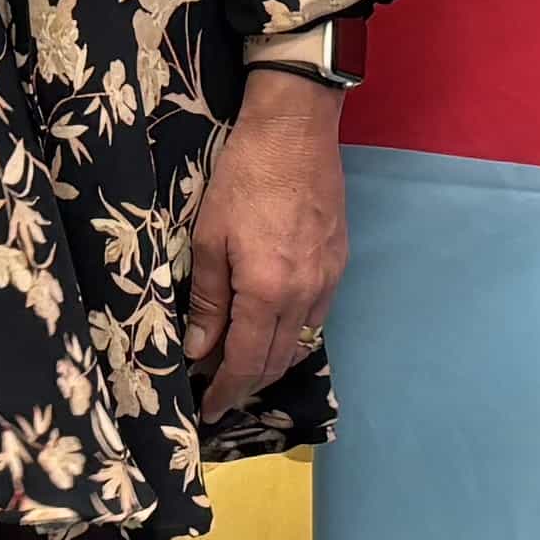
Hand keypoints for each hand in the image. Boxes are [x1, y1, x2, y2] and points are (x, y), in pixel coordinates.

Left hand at [186, 72, 348, 414]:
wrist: (295, 129)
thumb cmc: (242, 177)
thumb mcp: (209, 236)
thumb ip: (207, 299)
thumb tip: (200, 350)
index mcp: (268, 291)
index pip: (248, 362)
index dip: (227, 391)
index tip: (208, 409)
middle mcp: (305, 295)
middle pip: (279, 360)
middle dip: (249, 383)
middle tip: (219, 391)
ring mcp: (328, 279)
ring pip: (301, 341)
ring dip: (273, 361)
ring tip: (243, 364)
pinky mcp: (339, 262)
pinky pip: (317, 316)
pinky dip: (293, 333)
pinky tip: (273, 325)